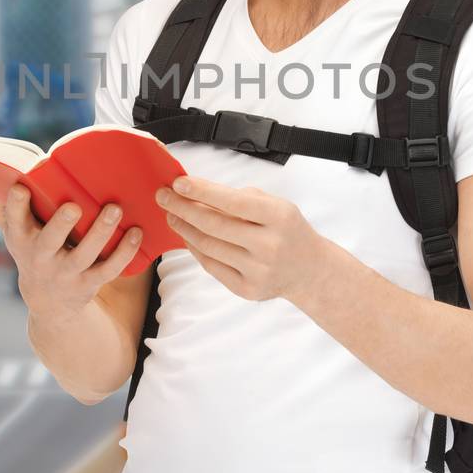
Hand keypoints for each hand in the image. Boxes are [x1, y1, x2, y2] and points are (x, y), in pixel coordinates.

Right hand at [0, 187, 142, 317]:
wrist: (47, 301)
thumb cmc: (33, 249)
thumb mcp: (15, 232)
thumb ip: (6, 206)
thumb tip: (2, 171)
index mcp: (22, 238)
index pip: (14, 220)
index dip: (16, 205)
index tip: (21, 188)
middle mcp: (42, 256)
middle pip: (50, 241)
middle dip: (61, 224)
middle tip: (73, 206)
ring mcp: (66, 272)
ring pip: (84, 255)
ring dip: (100, 232)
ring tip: (115, 209)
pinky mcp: (88, 283)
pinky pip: (109, 269)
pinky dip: (124, 252)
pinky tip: (136, 232)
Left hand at [154, 176, 324, 301]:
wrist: (308, 270)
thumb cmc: (287, 230)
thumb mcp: (276, 205)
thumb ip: (241, 199)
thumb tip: (198, 193)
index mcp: (279, 217)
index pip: (233, 201)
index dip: (202, 191)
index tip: (178, 182)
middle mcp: (269, 245)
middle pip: (214, 225)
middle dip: (183, 208)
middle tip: (163, 196)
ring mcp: (258, 271)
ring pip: (208, 246)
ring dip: (184, 228)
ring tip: (172, 215)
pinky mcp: (247, 290)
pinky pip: (211, 266)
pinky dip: (195, 248)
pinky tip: (187, 235)